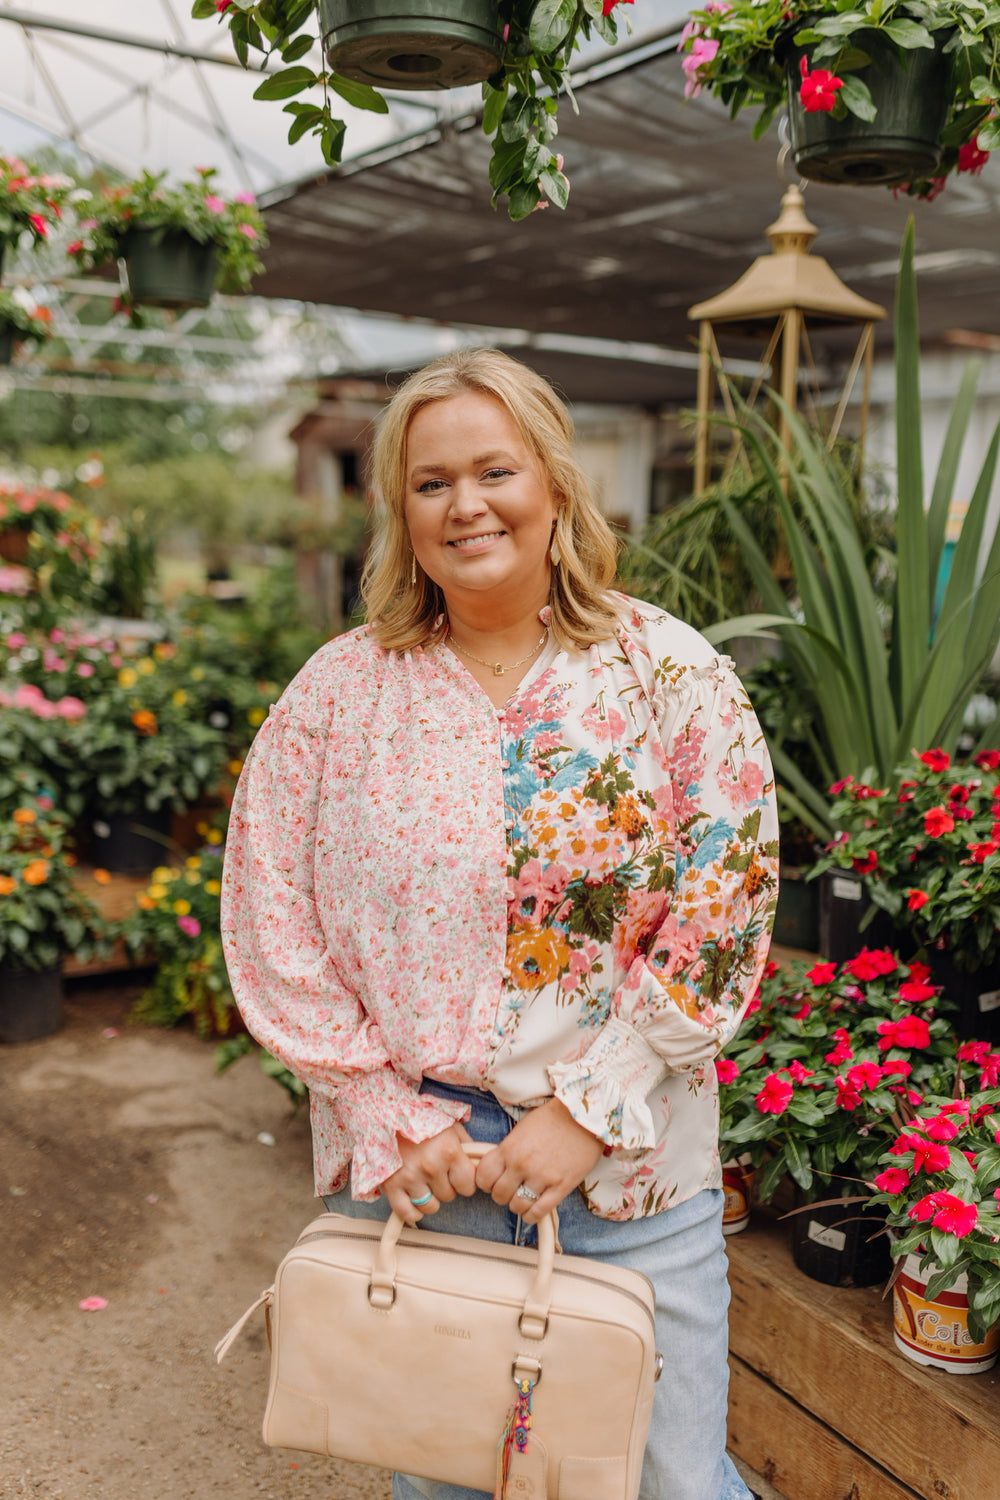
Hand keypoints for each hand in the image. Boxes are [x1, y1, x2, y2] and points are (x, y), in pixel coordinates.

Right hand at [379, 1122, 475, 1223]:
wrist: (384, 1111)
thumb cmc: (419, 1117)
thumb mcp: (449, 1124)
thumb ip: (465, 1143)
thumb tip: (476, 1161)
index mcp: (449, 1151)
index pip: (468, 1185)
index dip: (465, 1181)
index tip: (458, 1175)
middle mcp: (431, 1167)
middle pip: (449, 1196)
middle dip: (446, 1186)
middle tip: (437, 1172)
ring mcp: (410, 1177)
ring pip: (430, 1206)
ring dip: (430, 1198)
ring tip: (424, 1183)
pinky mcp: (391, 1186)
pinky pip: (407, 1213)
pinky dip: (413, 1212)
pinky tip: (413, 1199)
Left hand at [474, 1098, 603, 1223]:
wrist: (584, 1117)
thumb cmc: (552, 1119)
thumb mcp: (522, 1129)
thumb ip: (508, 1149)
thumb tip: (498, 1168)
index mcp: (509, 1148)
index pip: (483, 1177)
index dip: (486, 1182)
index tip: (492, 1182)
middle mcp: (521, 1164)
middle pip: (499, 1195)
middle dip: (502, 1195)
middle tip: (510, 1190)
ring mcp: (541, 1177)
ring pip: (517, 1206)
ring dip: (518, 1205)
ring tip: (524, 1198)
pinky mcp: (561, 1187)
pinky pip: (539, 1212)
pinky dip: (532, 1215)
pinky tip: (533, 1210)